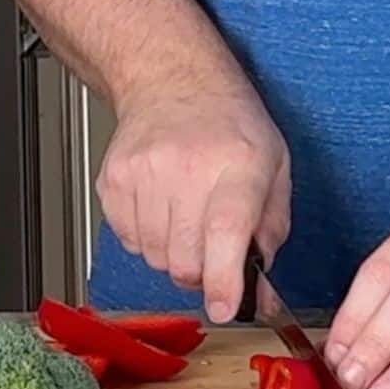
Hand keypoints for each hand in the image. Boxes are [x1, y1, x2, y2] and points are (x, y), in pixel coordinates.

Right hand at [95, 82, 290, 322]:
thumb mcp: (275, 170)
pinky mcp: (113, 180)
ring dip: (175, 255)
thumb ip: (271, 235)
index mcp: (239, 164)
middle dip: (202, 274)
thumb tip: (262, 294)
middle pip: (186, 259)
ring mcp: (144, 172)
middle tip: (214, 252)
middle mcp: (187, 167)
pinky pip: (130, 241)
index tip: (225, 307)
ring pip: (156, 258)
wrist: (173, 81)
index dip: (224, 280)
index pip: (225, 233)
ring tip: (188, 218)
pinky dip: (149, 239)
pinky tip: (164, 207)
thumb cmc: (230, 126)